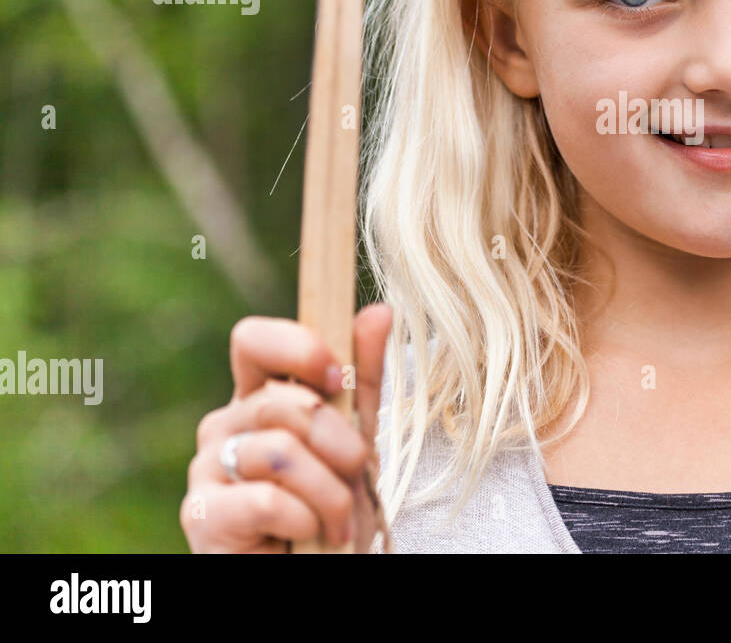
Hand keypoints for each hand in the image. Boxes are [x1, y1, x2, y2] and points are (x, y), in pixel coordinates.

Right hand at [180, 304, 391, 552]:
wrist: (316, 567)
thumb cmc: (330, 506)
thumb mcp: (356, 437)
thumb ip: (362, 378)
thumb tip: (378, 311)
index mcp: (256, 397)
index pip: (252, 340)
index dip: (295, 347)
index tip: (335, 376)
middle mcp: (224, 425)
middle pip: (284, 403)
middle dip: (340, 442)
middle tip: (356, 474)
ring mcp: (207, 469)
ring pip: (281, 453)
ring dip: (331, 492)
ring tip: (339, 519)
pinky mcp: (203, 516)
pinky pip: (266, 500)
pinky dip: (306, 520)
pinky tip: (309, 536)